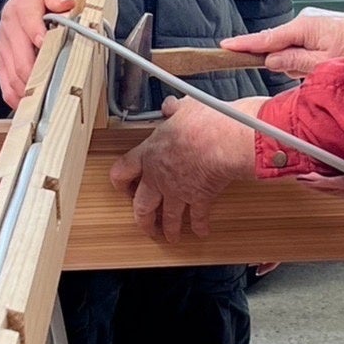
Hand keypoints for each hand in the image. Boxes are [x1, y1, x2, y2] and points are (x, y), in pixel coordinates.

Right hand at [0, 0, 74, 105]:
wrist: (11, 5)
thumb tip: (66, 3)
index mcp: (23, 6)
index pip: (29, 21)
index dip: (39, 35)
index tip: (47, 43)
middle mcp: (10, 29)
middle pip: (22, 59)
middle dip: (40, 72)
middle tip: (58, 81)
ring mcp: (4, 48)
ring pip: (14, 76)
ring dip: (31, 88)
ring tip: (49, 95)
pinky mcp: (1, 63)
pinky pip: (6, 86)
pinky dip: (18, 97)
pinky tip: (32, 101)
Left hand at [110, 95, 262, 241]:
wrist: (224, 141)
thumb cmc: (202, 122)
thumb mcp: (183, 108)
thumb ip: (173, 110)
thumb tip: (170, 107)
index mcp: (149, 154)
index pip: (122, 172)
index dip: (120, 182)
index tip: (123, 187)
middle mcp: (159, 178)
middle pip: (141, 206)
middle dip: (143, 219)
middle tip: (145, 224)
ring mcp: (179, 192)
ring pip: (168, 218)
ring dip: (168, 230)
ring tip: (169, 237)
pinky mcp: (200, 199)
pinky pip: (198, 217)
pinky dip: (200, 226)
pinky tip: (201, 232)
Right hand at [219, 4, 343, 78]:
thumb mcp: (327, 62)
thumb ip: (295, 62)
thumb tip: (270, 61)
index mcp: (303, 27)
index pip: (265, 39)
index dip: (243, 45)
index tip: (222, 47)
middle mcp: (304, 22)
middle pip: (277, 48)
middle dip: (283, 64)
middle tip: (306, 74)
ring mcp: (312, 25)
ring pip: (292, 52)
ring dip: (300, 65)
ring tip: (325, 68)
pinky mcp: (320, 31)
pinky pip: (304, 49)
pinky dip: (309, 61)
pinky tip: (326, 65)